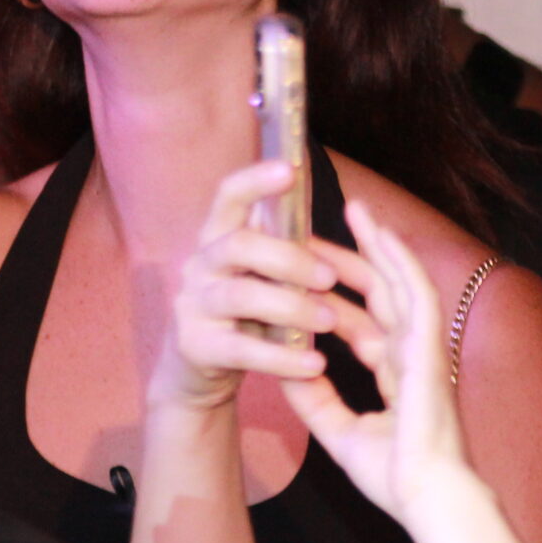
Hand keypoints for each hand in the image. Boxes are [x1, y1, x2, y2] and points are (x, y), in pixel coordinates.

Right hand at [151, 162, 340, 412]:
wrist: (196, 374)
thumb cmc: (244, 315)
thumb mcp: (260, 276)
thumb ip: (287, 248)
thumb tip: (348, 212)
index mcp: (218, 237)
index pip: (229, 196)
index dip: (256, 180)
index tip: (289, 169)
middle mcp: (200, 264)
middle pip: (238, 244)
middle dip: (289, 258)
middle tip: (329, 278)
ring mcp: (193, 305)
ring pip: (241, 295)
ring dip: (291, 306)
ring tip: (328, 321)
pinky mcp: (196, 347)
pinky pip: (241, 349)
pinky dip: (282, 358)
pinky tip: (314, 366)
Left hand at [282, 205, 474, 525]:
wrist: (428, 499)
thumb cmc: (395, 477)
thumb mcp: (339, 430)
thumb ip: (314, 398)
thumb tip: (284, 366)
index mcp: (395, 371)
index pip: (362, 319)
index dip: (334, 294)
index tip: (304, 272)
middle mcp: (411, 352)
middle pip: (379, 291)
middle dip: (351, 257)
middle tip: (317, 227)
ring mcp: (424, 347)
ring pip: (400, 280)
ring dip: (378, 243)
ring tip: (355, 208)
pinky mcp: (432, 348)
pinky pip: (418, 293)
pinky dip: (401, 261)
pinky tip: (383, 235)